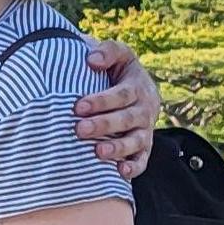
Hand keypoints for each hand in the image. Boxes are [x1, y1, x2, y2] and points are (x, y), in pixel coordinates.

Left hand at [73, 40, 159, 179]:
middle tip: (79, 129)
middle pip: (127, 119)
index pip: (123, 94)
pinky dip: (134, 167)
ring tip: (98, 152)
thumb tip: (92, 60)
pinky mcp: (143, 147)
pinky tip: (120, 172)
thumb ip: (107, 52)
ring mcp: (145, 130)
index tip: (78, 106)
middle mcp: (145, 109)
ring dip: (118, 148)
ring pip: (136, 141)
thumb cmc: (117, 71)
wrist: (135, 88)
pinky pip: (142, 160)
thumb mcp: (118, 55)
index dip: (102, 101)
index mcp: (138, 86)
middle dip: (104, 125)